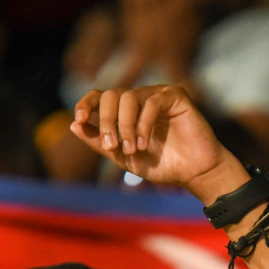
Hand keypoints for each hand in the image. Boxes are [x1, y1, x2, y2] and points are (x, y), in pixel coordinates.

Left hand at [69, 85, 245, 199]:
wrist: (194, 172)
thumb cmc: (162, 165)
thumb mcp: (123, 157)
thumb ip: (100, 142)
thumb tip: (73, 126)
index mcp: (125, 111)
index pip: (99, 97)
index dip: (86, 104)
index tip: (80, 120)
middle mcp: (139, 98)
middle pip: (111, 95)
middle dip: (107, 122)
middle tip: (113, 147)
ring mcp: (157, 95)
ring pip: (129, 97)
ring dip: (125, 126)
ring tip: (133, 149)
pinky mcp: (175, 97)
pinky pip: (151, 102)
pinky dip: (143, 124)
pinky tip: (145, 143)